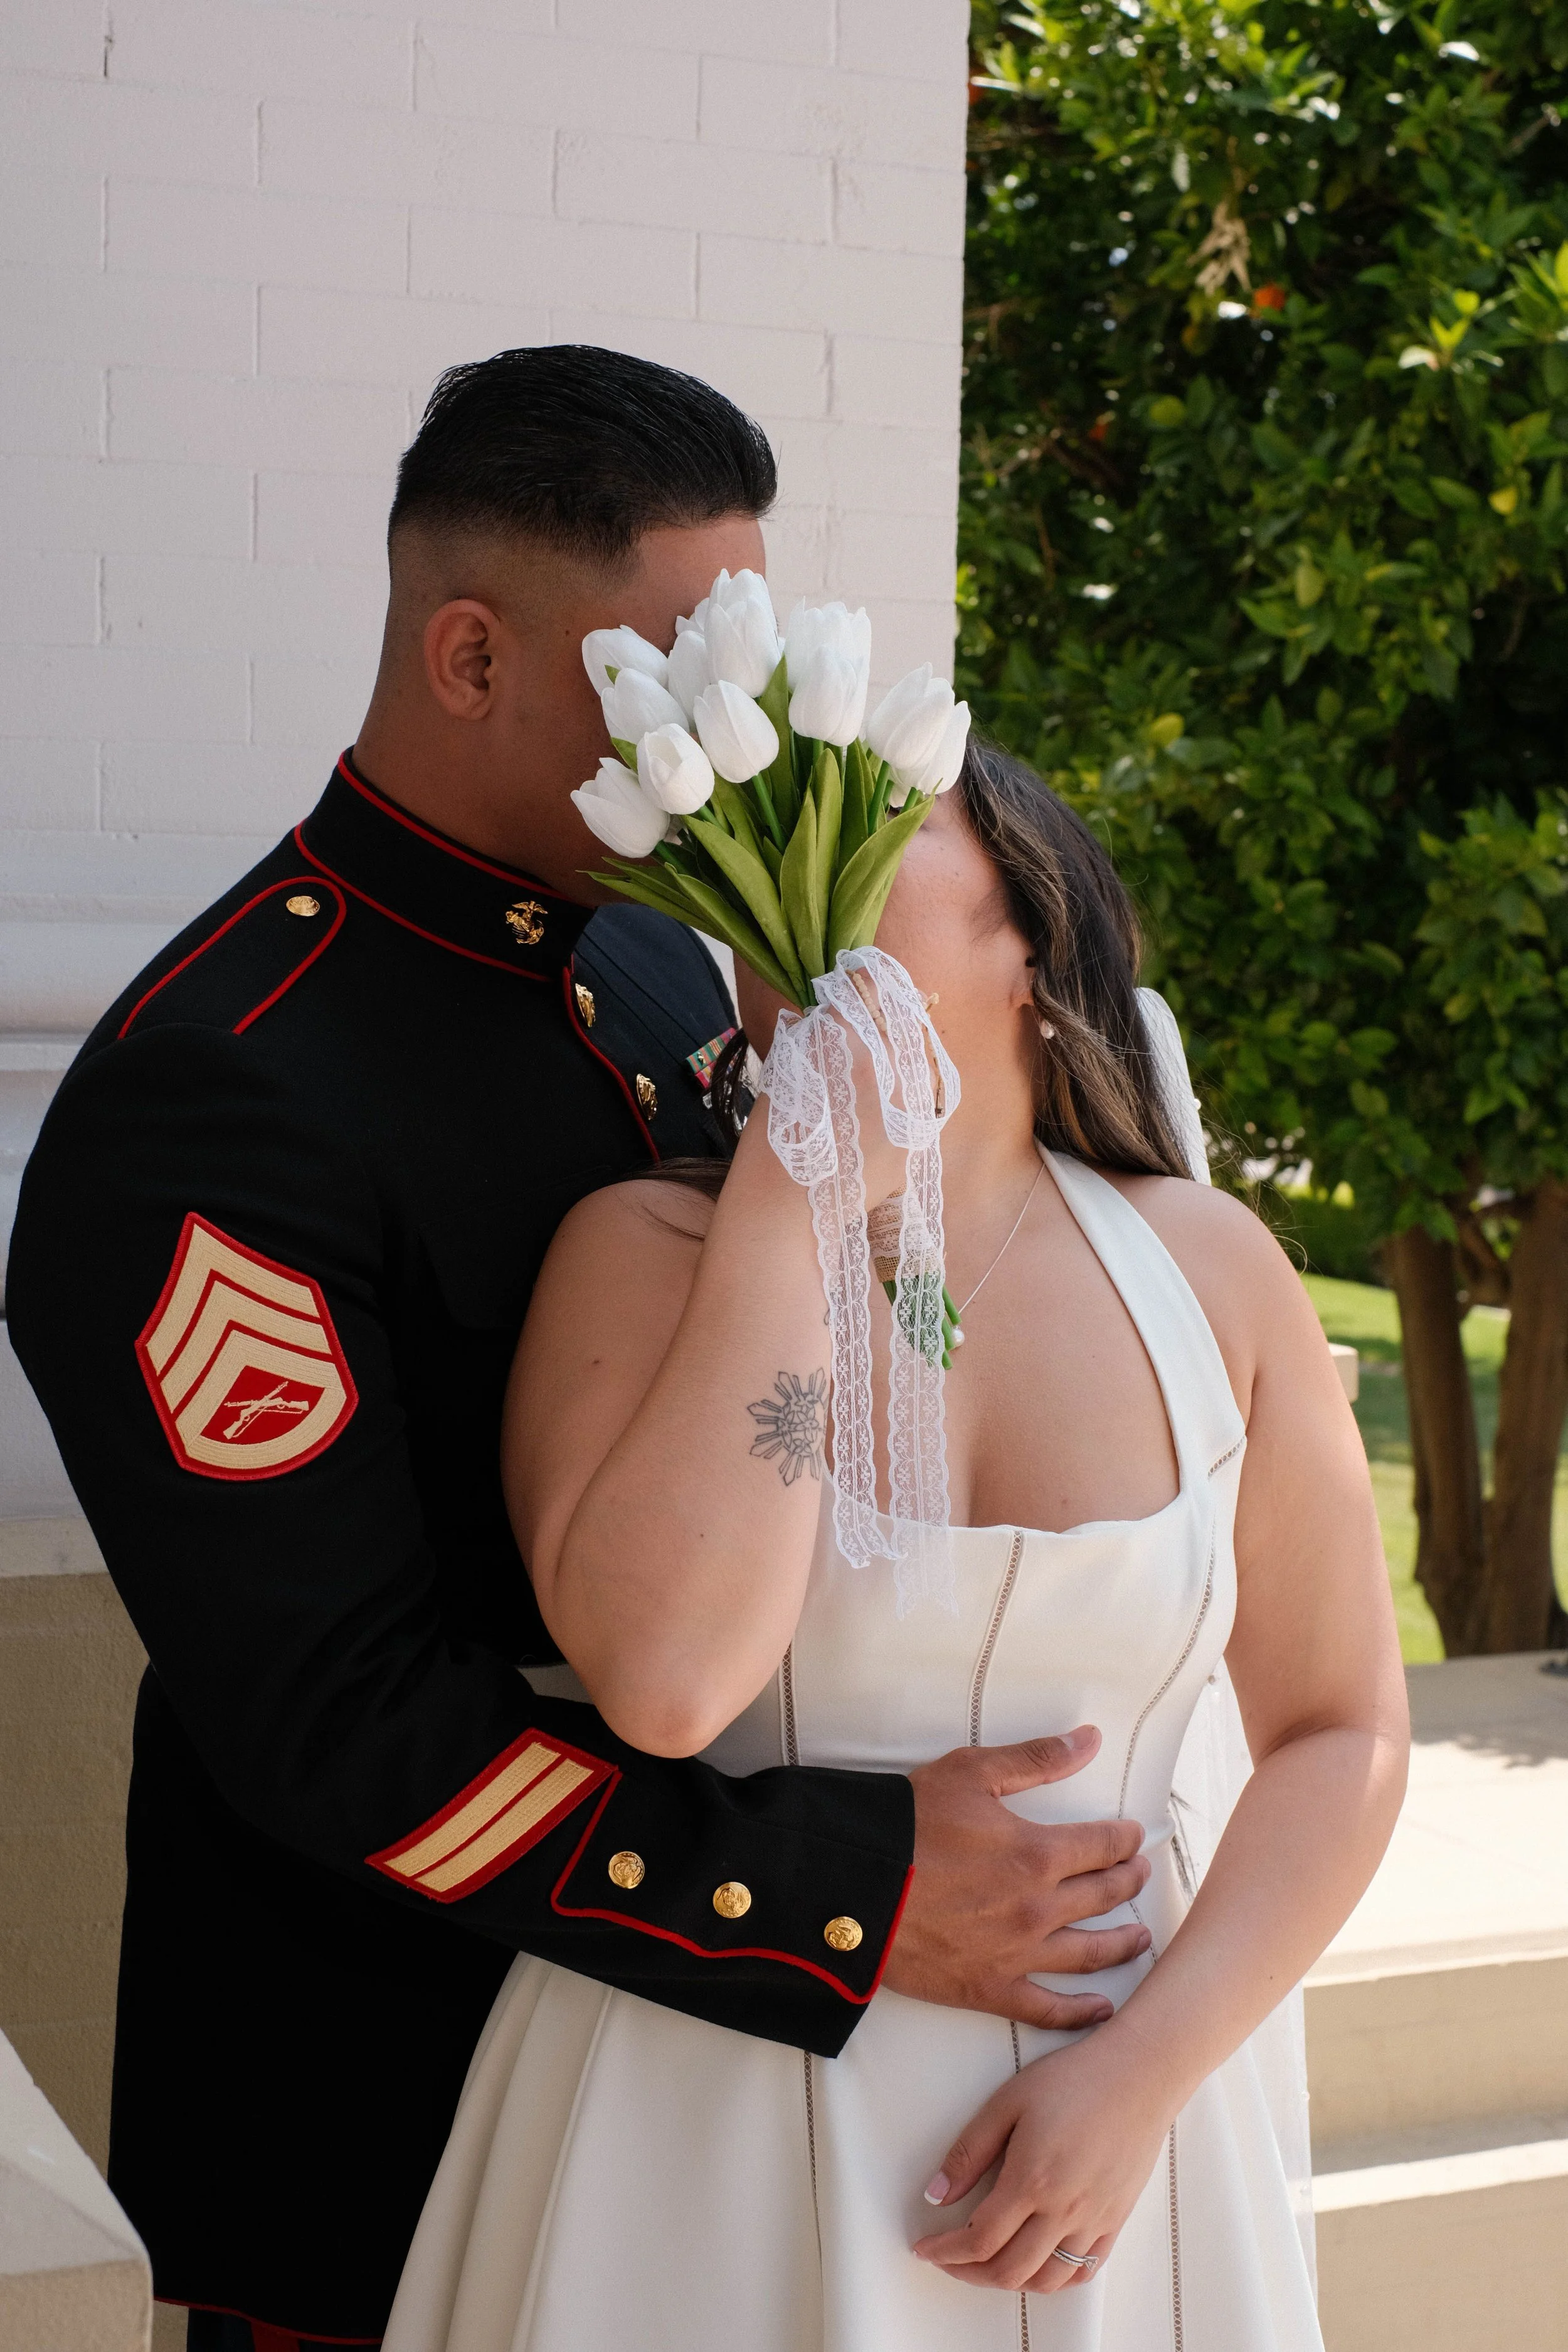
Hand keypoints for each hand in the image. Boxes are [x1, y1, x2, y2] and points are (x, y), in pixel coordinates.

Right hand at [881, 1727, 1151, 2029]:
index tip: (1135, 1836)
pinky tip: (1103, 2009)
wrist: (855, 1886)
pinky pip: (1048, 2008)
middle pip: (1103, 1895)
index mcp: (1038, 1853)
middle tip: (1140, 1875)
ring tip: (1140, 1937)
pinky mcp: (991, 1988)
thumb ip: (1037, 1759)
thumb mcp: (972, 1773)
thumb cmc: (908, 1824)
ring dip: (1122, 1943)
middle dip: (1128, 1882)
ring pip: (1089, 1953)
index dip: (1125, 1838)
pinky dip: (1081, 2013)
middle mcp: (1039, 1908)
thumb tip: (1090, 1740)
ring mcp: (1017, 1953)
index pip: (1103, 1845)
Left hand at [913, 2029, 1169, 2291]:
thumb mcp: (1008, 2102)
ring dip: (1008, 2281)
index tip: (925, 2248)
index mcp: (1031, 2180)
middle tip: (948, 2258)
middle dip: (968, 2273)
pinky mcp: (1115, 2220)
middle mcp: (1064, 2210)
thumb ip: (969, 2152)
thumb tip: (937, 2194)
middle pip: (1008, 2270)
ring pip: (1045, 2280)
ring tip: (986, 2262)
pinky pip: (1083, 2271)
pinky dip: (1053, 2280)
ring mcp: (1094, 2220)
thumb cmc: (1074, 2079)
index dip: (945, 2251)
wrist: (1138, 2074)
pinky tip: (1035, 2263)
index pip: (979, 2239)